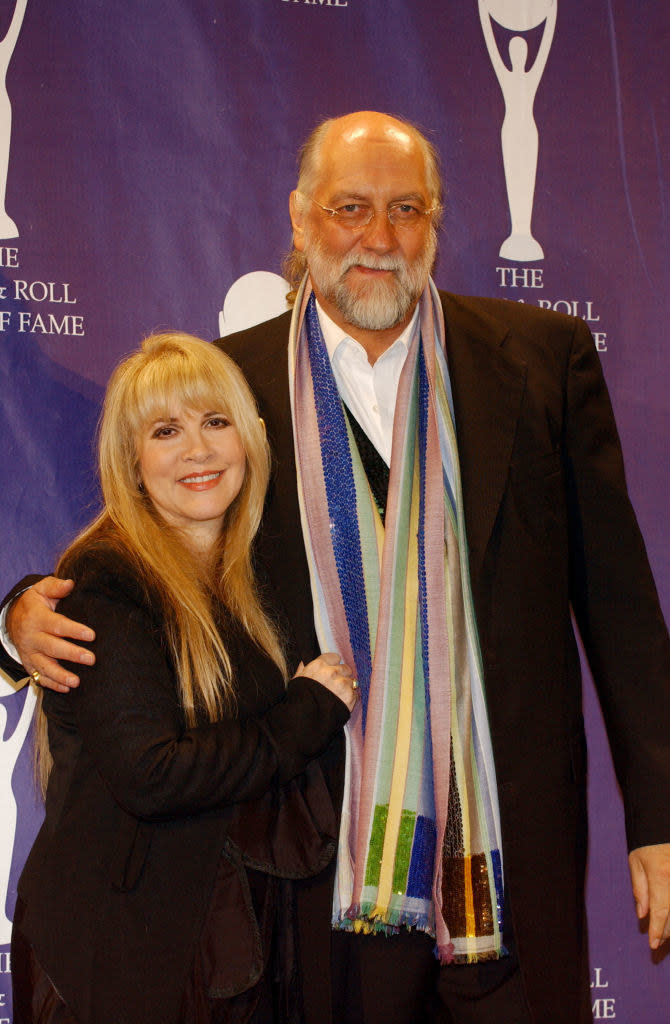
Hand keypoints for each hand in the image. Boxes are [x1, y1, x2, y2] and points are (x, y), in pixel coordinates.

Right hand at [7, 576, 95, 691]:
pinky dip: (51, 684)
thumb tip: (70, 584)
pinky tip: (65, 688)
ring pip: (45, 666)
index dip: (74, 630)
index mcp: (37, 618)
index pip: (57, 625)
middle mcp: (32, 637)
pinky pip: (39, 676)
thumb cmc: (34, 604)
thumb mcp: (41, 590)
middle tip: (91, 659)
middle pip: (53, 648)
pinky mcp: (30, 664)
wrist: (13, 618)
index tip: (91, 635)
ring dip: (61, 675)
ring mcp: (30, 653)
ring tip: (76, 682)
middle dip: (72, 654)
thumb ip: (56, 587)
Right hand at [294, 651, 357, 711]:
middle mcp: (331, 672)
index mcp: (318, 666)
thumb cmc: (300, 700)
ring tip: (337, 696)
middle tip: (335, 685)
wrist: (305, 719)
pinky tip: (341, 702)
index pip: (334, 657)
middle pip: (345, 668)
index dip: (333, 665)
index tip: (332, 671)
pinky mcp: (349, 696)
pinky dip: (350, 698)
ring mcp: (342, 684)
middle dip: (342, 675)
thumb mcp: (297, 681)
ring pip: (351, 681)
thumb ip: (303, 669)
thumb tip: (304, 661)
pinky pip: (355, 693)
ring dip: (346, 687)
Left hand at [629, 843, 669, 949]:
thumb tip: (642, 915)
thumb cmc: (648, 844)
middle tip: (659, 940)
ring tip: (666, 932)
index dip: (657, 931)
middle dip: (667, 931)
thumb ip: (640, 890)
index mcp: (661, 876)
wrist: (662, 824)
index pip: (660, 911)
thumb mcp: (637, 863)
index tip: (653, 945)